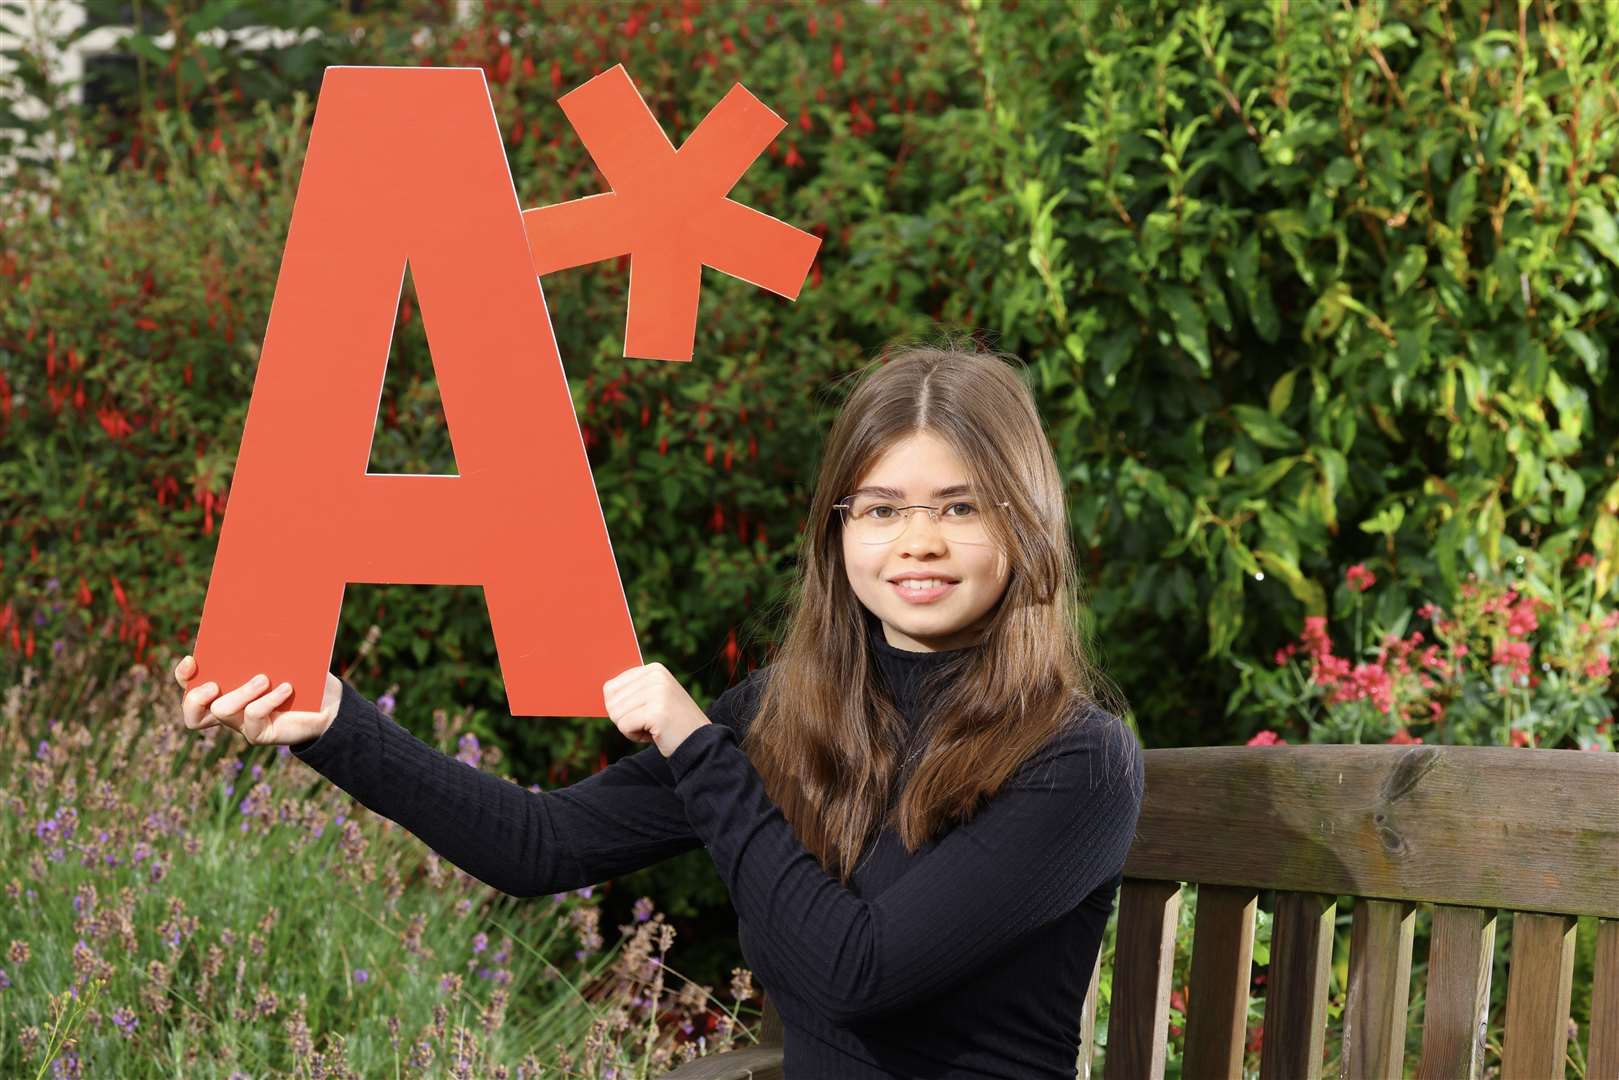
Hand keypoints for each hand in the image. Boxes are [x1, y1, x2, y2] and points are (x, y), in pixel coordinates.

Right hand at [174, 655, 342, 746]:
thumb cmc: (300, 675)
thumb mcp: (280, 656)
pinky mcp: (260, 733)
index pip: (190, 684)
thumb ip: (263, 644)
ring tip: (264, 678)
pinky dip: (269, 700)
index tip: (192, 660)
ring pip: (222, 711)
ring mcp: (242, 723)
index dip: (184, 675)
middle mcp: (228, 707)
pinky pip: (253, 717)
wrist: (328, 703)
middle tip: (215, 684)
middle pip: (192, 712)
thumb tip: (253, 617)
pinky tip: (286, 688)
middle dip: (197, 697)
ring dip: (241, 692)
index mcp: (224, 686)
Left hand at [602, 662, 711, 757]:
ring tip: (653, 727)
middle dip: (626, 719)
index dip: (622, 708)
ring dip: (631, 728)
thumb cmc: (671, 724)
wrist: (700, 743)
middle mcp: (656, 676)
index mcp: (654, 670)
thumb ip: (631, 692)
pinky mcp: (656, 712)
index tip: (645, 711)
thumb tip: (604, 691)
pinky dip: (635, 736)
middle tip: (649, 722)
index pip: (611, 686)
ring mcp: (658, 693)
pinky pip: (624, 726)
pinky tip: (655, 734)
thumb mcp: (654, 698)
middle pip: (611, 701)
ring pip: (616, 715)